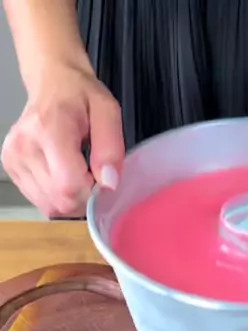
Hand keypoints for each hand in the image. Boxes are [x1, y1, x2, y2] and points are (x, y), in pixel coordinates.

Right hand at [1, 61, 124, 217]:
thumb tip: (108, 183)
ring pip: (50, 206)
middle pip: (60, 202)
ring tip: (75, 171)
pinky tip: (61, 174)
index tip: (99, 176)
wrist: (51, 82)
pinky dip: (56, 195)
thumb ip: (111, 148)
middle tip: (89, 173)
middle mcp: (25, 147)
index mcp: (48, 130)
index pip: (68, 187)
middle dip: (82, 197)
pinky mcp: (11, 167)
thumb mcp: (107, 112)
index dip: (90, 192)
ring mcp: (14, 159)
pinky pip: (41, 201)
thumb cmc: (80, 96)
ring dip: (69, 198)